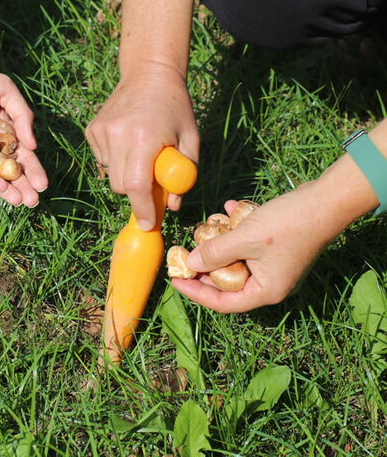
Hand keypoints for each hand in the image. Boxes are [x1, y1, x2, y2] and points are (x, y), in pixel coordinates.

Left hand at [0, 61, 47, 206]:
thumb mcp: (3, 90)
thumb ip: (21, 115)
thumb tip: (33, 145)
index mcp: (0, 131)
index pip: (20, 154)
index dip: (32, 170)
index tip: (42, 185)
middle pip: (6, 169)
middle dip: (21, 186)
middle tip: (33, 201)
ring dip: (5, 189)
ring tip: (20, 202)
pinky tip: (1, 187)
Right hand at [86, 64, 197, 229]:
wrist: (149, 73)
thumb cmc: (175, 107)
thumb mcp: (189, 139)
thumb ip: (184, 174)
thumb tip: (171, 207)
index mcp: (144, 137)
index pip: (135, 185)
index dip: (142, 208)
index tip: (148, 223)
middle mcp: (118, 134)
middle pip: (120, 186)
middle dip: (136, 193)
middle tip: (152, 184)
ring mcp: (101, 131)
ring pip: (110, 174)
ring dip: (127, 173)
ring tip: (142, 151)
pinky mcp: (92, 129)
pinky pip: (103, 160)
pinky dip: (116, 159)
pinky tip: (128, 140)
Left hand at [171, 184, 341, 312]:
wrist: (327, 200)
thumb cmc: (289, 224)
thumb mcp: (245, 238)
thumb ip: (215, 253)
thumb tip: (191, 263)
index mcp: (265, 291)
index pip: (223, 303)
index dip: (196, 293)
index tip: (175, 281)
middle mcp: (270, 282)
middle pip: (227, 282)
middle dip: (205, 264)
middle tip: (185, 251)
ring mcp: (274, 265)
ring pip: (237, 259)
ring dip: (220, 243)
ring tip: (206, 227)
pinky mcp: (276, 247)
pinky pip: (249, 242)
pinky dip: (237, 228)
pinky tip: (230, 208)